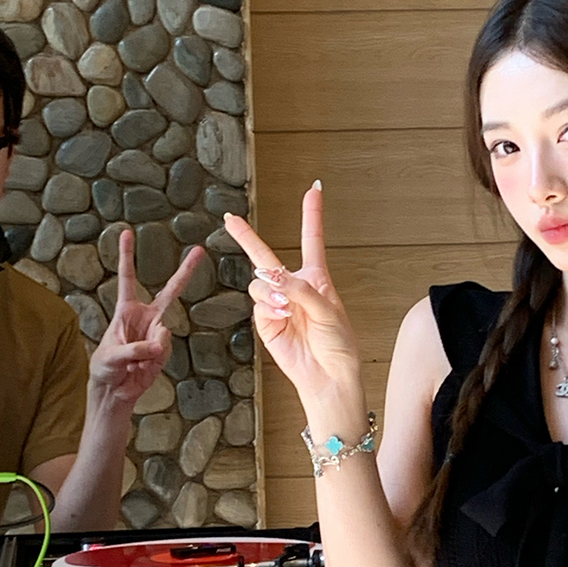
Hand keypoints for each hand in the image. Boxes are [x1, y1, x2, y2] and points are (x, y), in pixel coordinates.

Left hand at [90, 228, 203, 408]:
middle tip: (200, 251)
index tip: (127, 232)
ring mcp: (157, 334)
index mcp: (126, 310)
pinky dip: (151, 362)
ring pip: (163, 334)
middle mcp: (145, 317)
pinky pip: (164, 351)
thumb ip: (134, 349)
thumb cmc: (105, 368)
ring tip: (131, 364)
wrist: (114, 392)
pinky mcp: (164, 352)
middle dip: (185, 272)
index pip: (127, 278)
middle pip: (170, 291)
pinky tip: (140, 369)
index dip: (127, 256)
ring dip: (147, 351)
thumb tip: (159, 344)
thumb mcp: (111, 356)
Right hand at [232, 185, 364, 420]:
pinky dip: (268, 306)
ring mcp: (277, 304)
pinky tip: (282, 315)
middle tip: (229, 219)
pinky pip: (258, 304)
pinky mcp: (266, 322)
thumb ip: (301, 289)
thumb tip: (272, 278)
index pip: (312, 240)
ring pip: (259, 283)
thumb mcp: (328, 310)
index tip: (314, 190)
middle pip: (265, 256)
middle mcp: (294, 288)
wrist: (328, 376)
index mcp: (316, 279)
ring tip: (287, 308)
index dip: (311, 214)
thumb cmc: (338, 344)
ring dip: (270, 291)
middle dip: (246, 236)